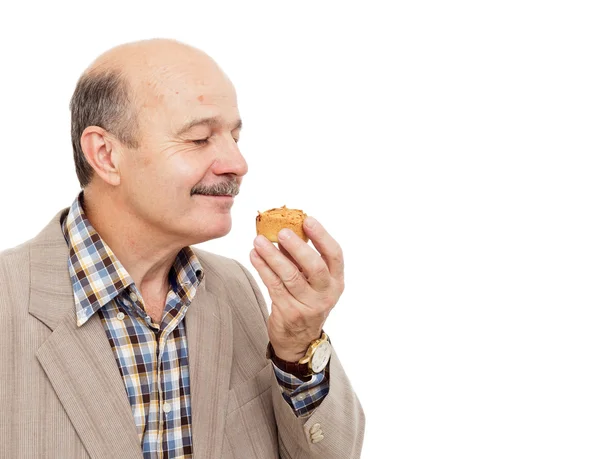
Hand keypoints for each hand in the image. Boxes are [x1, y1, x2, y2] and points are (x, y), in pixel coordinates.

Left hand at [250, 216, 344, 361]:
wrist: (299, 340)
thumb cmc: (305, 300)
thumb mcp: (313, 281)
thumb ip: (303, 258)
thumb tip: (286, 227)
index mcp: (336, 281)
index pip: (335, 255)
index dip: (322, 236)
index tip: (308, 220)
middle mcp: (326, 294)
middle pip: (316, 267)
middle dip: (298, 247)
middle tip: (281, 231)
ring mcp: (309, 306)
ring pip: (290, 276)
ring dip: (272, 256)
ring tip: (258, 241)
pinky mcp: (289, 313)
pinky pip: (274, 286)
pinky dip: (263, 268)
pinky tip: (254, 256)